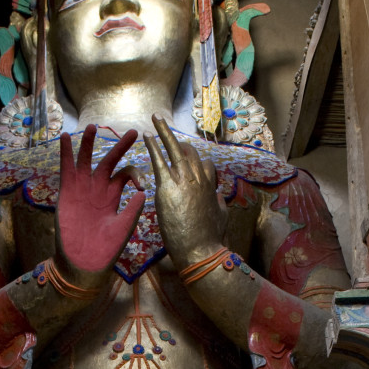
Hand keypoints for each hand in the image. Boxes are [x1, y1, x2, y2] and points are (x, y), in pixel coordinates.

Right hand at [55, 125, 144, 278]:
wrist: (84, 262)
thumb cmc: (106, 248)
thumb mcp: (124, 227)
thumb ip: (132, 210)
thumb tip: (144, 192)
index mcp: (114, 196)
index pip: (126, 174)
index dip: (135, 173)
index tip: (140, 185)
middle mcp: (99, 189)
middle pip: (109, 161)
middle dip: (120, 146)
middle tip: (133, 132)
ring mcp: (82, 189)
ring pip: (86, 160)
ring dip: (88, 143)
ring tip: (92, 126)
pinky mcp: (68, 192)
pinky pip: (66, 169)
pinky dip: (66, 153)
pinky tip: (65, 138)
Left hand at [144, 115, 225, 266]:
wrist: (201, 250)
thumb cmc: (211, 239)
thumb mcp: (221, 217)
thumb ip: (218, 204)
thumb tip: (219, 198)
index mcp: (209, 186)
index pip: (203, 163)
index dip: (193, 158)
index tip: (184, 154)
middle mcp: (198, 179)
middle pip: (189, 151)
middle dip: (177, 138)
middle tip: (165, 125)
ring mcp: (184, 181)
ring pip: (174, 149)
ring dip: (164, 132)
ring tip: (156, 118)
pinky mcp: (168, 187)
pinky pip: (159, 160)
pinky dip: (154, 146)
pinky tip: (147, 135)